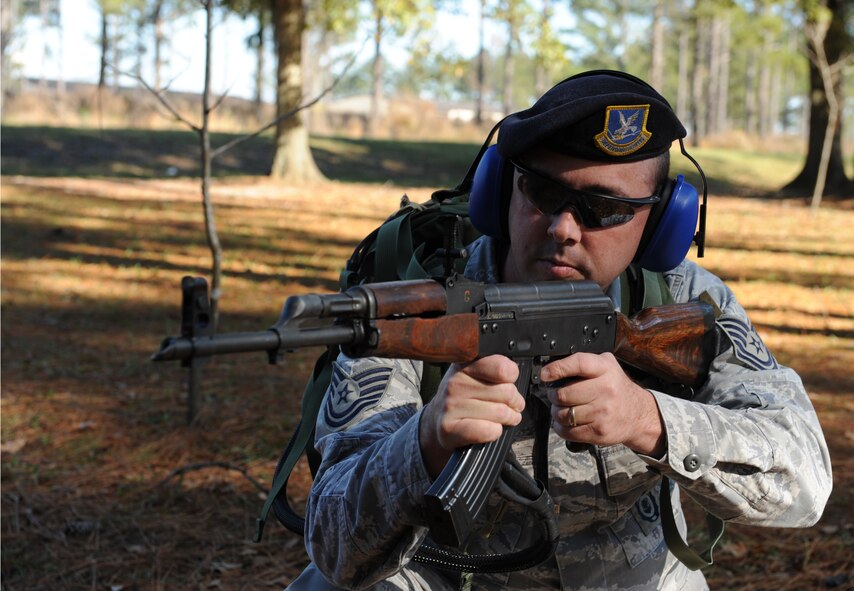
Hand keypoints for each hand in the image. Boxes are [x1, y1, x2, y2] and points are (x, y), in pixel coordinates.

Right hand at [419, 355, 525, 477]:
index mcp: (465, 364)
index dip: (511, 377)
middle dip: (515, 402)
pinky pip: (487, 431)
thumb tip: (513, 373)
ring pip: (500, 413)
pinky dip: (495, 432)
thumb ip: (496, 368)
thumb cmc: (465, 397)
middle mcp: (455, 382)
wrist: (438, 420)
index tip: (507, 382)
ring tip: (505, 418)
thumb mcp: (476, 375)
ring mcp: (450, 405)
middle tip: (512, 405)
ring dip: (509, 418)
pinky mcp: (448, 428)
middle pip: (507, 392)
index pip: (502, 367)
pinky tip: (490, 428)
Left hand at [542, 352, 664, 455]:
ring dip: (556, 413)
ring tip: (561, 409)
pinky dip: (561, 428)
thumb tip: (553, 366)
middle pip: (564, 394)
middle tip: (554, 396)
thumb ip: (584, 362)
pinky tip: (566, 423)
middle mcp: (606, 389)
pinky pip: (569, 432)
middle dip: (553, 396)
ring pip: (564, 415)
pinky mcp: (599, 431)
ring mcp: (603, 412)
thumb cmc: (616, 388)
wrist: (638, 414)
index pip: (578, 364)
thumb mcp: (606, 366)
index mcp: (605, 369)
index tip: (545, 374)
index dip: (558, 368)